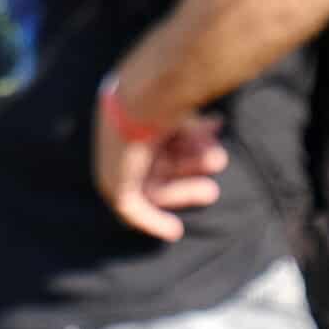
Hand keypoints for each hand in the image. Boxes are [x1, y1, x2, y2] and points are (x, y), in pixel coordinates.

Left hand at [92, 88, 226, 242]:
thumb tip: (216, 123)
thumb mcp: (182, 111)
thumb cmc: (169, 98)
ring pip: (151, 182)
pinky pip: (132, 208)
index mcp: (129, 112)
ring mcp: (112, 161)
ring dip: (182, 190)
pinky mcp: (112, 184)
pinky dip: (152, 220)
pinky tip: (173, 230)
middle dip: (188, 168)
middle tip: (214, 179)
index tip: (214, 146)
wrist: (145, 98)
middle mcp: (116, 135)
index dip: (191, 143)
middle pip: (157, 160)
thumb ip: (193, 123)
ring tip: (210, 192)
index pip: (161, 135)